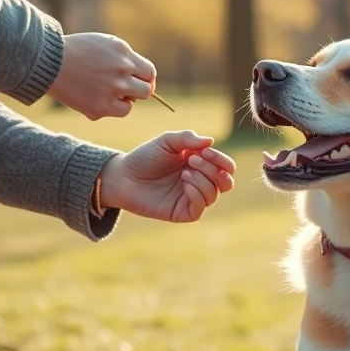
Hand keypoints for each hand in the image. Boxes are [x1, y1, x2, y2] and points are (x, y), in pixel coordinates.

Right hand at [47, 33, 155, 119]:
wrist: (48, 62)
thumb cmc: (76, 50)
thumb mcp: (105, 43)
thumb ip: (125, 57)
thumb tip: (140, 74)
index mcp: (124, 54)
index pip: (149, 72)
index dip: (145, 78)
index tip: (138, 81)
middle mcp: (122, 72)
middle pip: (146, 90)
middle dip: (138, 90)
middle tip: (124, 89)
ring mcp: (112, 91)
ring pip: (133, 102)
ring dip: (125, 99)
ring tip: (108, 93)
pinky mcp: (101, 107)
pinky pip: (121, 112)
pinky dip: (113, 108)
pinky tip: (98, 99)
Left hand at [100, 131, 236, 222]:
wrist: (123, 177)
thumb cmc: (145, 157)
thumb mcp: (167, 141)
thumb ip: (188, 138)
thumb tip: (211, 141)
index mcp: (200, 164)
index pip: (226, 166)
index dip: (222, 160)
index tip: (206, 150)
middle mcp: (199, 182)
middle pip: (226, 182)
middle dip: (214, 169)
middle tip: (193, 159)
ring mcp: (191, 198)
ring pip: (215, 194)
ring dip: (203, 179)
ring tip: (184, 172)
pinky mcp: (182, 212)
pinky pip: (201, 208)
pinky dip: (198, 194)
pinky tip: (185, 184)